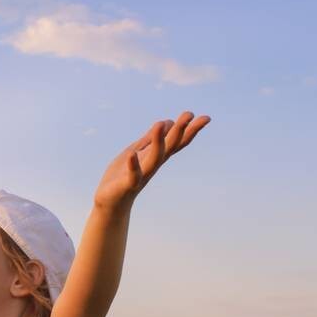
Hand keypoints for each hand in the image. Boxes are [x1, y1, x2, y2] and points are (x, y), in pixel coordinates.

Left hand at [94, 111, 210, 208]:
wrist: (110, 203)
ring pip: (154, 157)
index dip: (190, 130)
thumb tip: (168, 122)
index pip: (177, 141)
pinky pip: (133, 175)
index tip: (206, 118)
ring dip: (158, 141)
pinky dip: (134, 165)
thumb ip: (150, 138)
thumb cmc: (122, 175)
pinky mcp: (129, 184)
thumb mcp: (137, 151)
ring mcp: (142, 175)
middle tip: (189, 114)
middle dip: (179, 130)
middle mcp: (153, 165)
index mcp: (156, 156)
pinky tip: (132, 154)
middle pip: (170, 146)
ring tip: (160, 123)